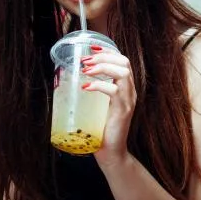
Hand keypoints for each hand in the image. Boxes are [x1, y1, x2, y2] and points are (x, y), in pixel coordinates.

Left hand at [81, 45, 136, 165]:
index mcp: (125, 87)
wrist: (111, 152)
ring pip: (122, 73)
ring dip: (102, 67)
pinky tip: (86, 86)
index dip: (108, 51)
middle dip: (103, 56)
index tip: (91, 47)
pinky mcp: (123, 110)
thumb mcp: (98, 105)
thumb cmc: (101, 128)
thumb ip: (93, 91)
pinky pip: (114, 91)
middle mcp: (130, 91)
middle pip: (124, 62)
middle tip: (85, 60)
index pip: (122, 60)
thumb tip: (71, 79)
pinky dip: (99, 85)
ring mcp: (128, 100)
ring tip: (86, 70)